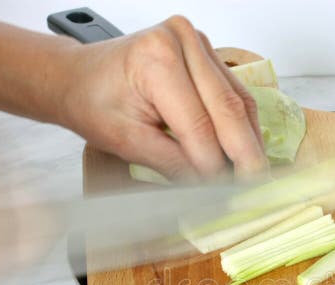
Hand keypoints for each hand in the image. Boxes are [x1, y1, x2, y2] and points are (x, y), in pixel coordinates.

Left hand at [58, 16, 268, 179]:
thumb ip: (171, 164)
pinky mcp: (207, 54)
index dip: (213, 165)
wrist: (80, 77)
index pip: (198, 124)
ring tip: (255, 174)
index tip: (222, 194)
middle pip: (228, 109)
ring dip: (250, 140)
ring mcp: (198, 43)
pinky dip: (243, 125)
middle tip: (254, 187)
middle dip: (243, 154)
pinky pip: (236, 94)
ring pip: (239, 101)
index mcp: (157, 59)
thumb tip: (209, 187)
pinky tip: (246, 150)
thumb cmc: (93, 102)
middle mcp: (183, 40)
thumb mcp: (126, 141)